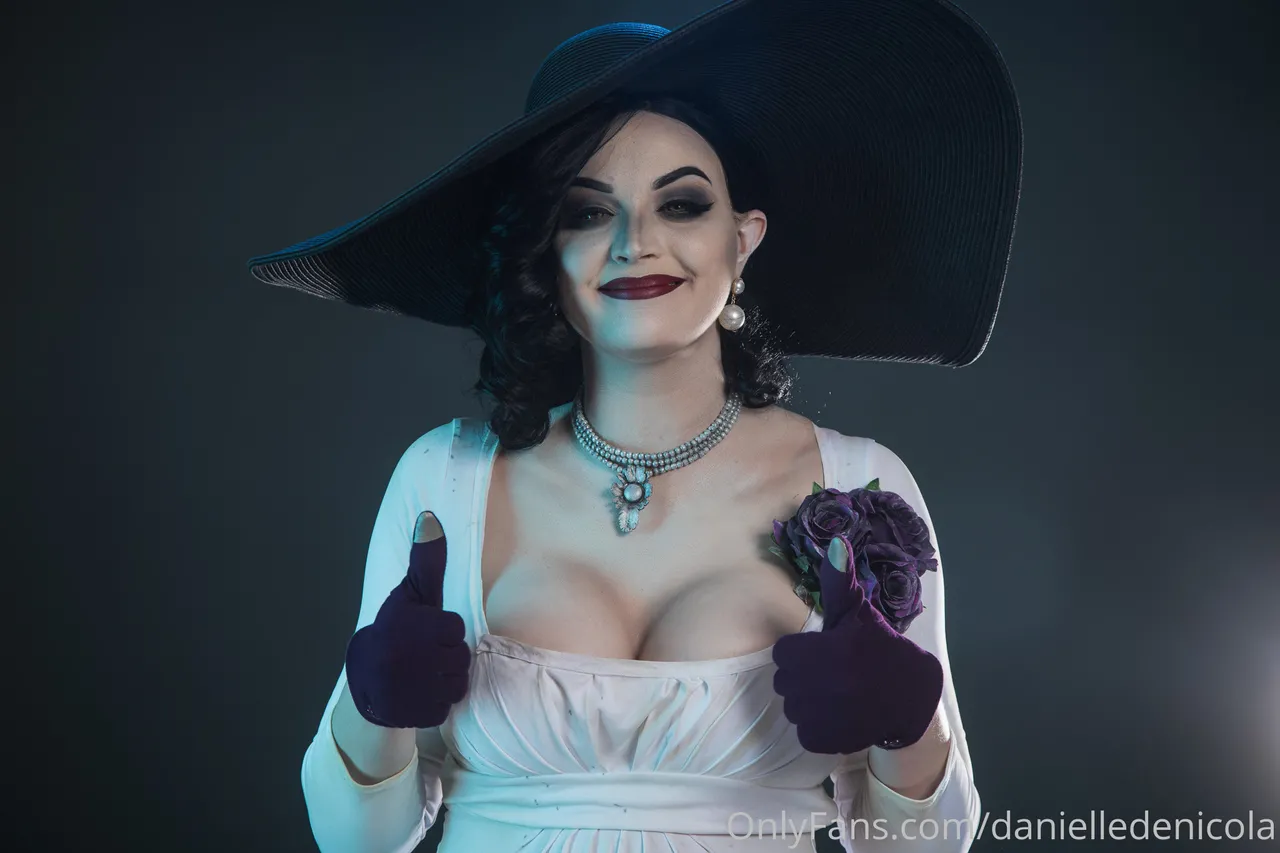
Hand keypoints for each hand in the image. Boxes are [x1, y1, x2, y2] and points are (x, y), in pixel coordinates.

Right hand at [344, 511, 471, 727]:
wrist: (365, 678)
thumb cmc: (395, 630)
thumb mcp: (410, 595)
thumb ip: (426, 561)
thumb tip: (430, 519)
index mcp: (411, 627)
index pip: (456, 628)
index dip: (444, 630)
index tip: (424, 632)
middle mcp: (411, 659)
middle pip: (461, 657)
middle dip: (447, 655)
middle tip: (425, 654)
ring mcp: (412, 689)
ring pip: (457, 683)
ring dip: (446, 679)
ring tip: (424, 671)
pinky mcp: (415, 714)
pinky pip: (446, 707)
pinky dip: (437, 702)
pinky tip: (420, 691)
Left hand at [772, 536, 942, 753]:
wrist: (913, 698)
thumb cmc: (880, 648)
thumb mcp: (859, 613)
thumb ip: (839, 581)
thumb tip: (834, 542)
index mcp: (828, 650)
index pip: (782, 652)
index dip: (800, 651)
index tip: (821, 651)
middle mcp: (825, 685)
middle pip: (783, 680)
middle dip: (801, 675)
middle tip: (828, 672)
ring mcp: (826, 715)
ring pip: (791, 707)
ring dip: (806, 701)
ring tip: (833, 693)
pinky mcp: (828, 740)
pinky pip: (803, 732)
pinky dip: (816, 726)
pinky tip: (836, 713)